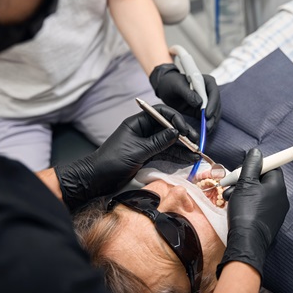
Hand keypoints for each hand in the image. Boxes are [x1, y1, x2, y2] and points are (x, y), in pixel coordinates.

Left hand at [54, 105, 198, 210]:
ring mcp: (146, 144)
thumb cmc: (112, 161)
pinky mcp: (147, 156)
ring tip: (195, 155)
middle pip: (167, 127)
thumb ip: (159, 141)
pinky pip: (165, 153)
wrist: (97, 179)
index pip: (161, 113)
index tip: (186, 130)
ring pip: (168, 142)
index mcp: (138, 122)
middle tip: (195, 143)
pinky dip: (176, 156)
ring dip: (182, 147)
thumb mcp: (138, 150)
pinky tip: (187, 159)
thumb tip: (176, 132)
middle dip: (183, 135)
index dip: (175, 119)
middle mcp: (143, 130)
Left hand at [149, 63, 220, 131]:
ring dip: (212, 122)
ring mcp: (207, 101)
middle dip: (213, 116)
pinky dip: (207, 125)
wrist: (166, 87)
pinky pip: (207, 118)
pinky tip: (205, 132)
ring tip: (207, 131)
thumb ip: (188, 93)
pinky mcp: (203, 110)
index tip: (207, 115)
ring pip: (214, 113)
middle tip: (208, 127)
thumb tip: (199, 103)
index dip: (213, 104)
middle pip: (216, 105)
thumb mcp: (177, 86)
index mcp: (206, 82)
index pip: (214, 93)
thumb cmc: (172, 83)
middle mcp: (209, 91)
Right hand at [217, 148, 288, 277]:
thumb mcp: (245, 184)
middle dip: (245, 179)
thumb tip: (257, 152)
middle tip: (232, 183)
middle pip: (262, 180)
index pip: (272, 166)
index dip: (257, 165)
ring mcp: (275, 211)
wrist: (247, 243)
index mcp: (277, 186)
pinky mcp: (269, 221)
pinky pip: (258, 206)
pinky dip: (246, 203)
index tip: (244, 169)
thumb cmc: (247, 211)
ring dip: (242, 192)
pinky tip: (235, 207)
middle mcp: (280, 197)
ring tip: (229, 197)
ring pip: (257, 193)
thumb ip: (251, 165)